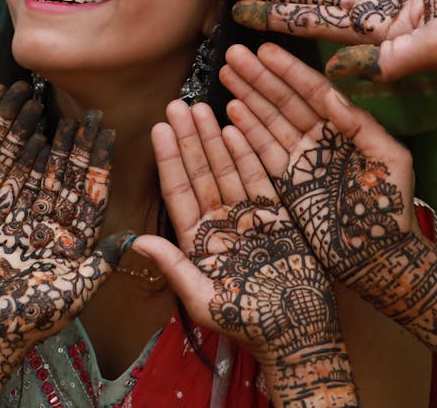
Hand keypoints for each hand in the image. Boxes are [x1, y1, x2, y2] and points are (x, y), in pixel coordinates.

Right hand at [0, 113, 127, 405]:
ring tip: (48, 107)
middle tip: (85, 111)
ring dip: (39, 139)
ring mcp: (11, 220)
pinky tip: (14, 130)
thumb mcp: (70, 294)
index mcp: (67, 243)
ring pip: (29, 169)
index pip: (88, 193)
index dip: (97, 161)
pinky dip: (1, 151)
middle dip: (73, 143)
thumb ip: (99, 264)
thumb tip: (131, 238)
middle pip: (61, 175)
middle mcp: (41, 228)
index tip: (108, 130)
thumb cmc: (23, 323)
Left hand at [134, 100, 357, 406]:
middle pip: (200, 172)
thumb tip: (136, 242)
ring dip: (213, 139)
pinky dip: (246, 155)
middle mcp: (220, 224)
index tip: (158, 127)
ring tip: (202, 107)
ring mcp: (247, 218)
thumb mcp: (205, 299)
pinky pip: (258, 179)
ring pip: (226, 169)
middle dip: (188, 138)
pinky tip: (234, 129)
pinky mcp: (275, 217)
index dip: (168, 159)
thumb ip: (174, 267)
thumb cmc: (249, 324)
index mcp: (198, 242)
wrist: (299, 334)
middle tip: (177, 103)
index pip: (178, 191)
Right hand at [219, 43, 412, 282]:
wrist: (380, 258)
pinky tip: (230, 111)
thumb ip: (363, 127)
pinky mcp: (287, 184)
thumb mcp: (390, 162)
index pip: (313, 92)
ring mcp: (301, 161)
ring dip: (247, 97)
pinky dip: (246, 133)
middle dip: (259, 77)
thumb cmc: (393, 211)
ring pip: (269, 121)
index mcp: (345, 129)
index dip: (288, 71)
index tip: (264, 51)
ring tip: (226, 73)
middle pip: (284, 101)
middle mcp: (320, 140)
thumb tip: (331, 96)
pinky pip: (263, 153)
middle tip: (233, 54)